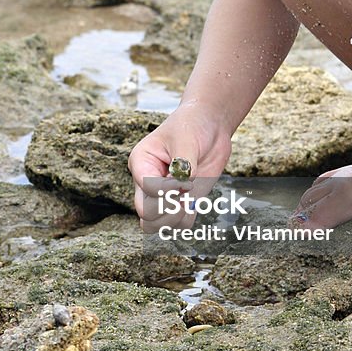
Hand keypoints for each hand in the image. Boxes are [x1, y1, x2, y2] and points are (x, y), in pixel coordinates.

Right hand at [128, 101, 231, 232]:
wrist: (210, 126)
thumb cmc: (192, 126)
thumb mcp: (185, 138)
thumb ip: (183, 164)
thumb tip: (183, 186)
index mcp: (141, 163)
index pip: (147, 188)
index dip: (167, 190)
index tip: (186, 179)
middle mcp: (147, 182)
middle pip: (146, 213)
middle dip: (168, 209)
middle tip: (187, 193)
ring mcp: (163, 194)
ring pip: (156, 225)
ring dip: (176, 219)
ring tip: (190, 201)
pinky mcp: (181, 201)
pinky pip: (178, 224)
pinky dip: (186, 220)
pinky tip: (195, 204)